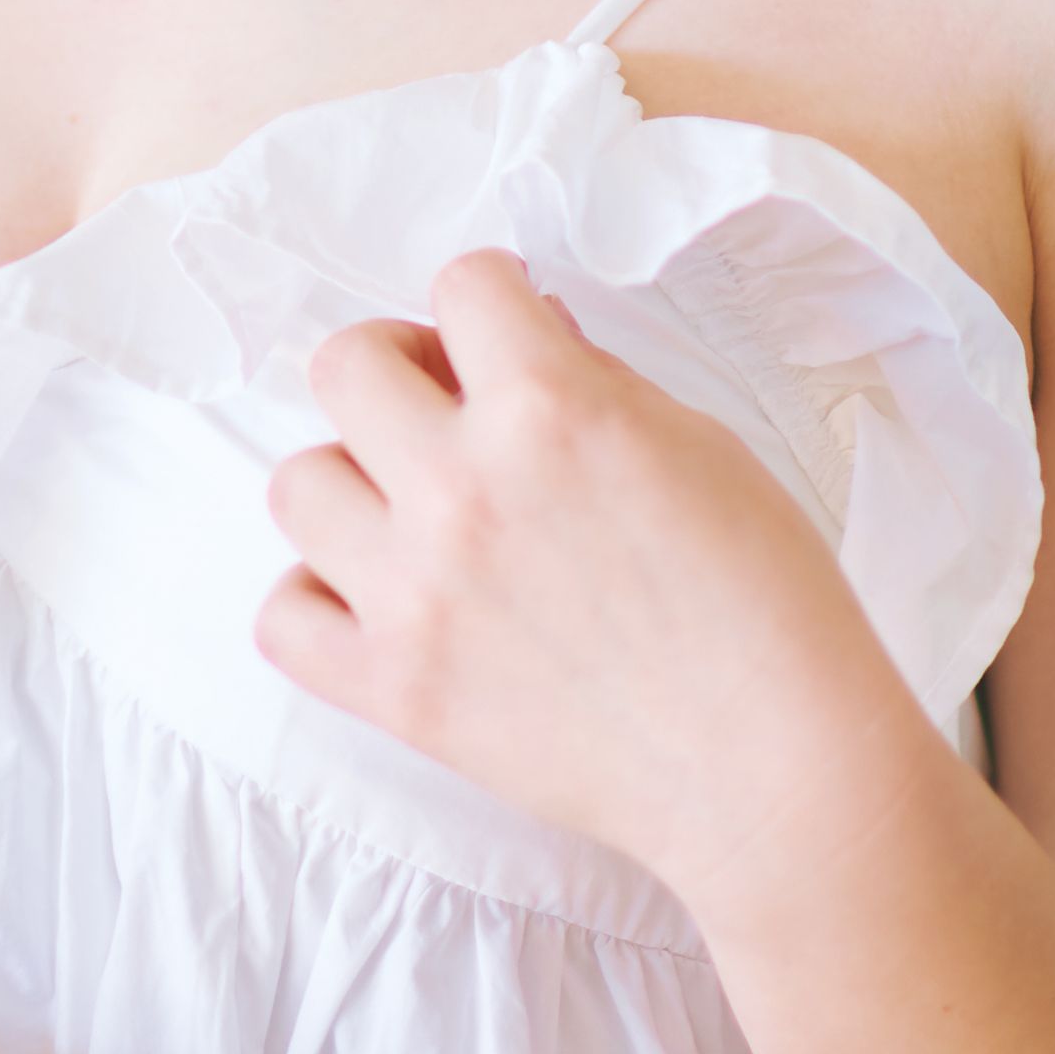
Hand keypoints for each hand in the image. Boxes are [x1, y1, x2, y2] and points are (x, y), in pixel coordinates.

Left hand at [257, 250, 904, 904]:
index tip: (509, 338)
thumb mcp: (699, 445)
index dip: (493, 301)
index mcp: (549, 411)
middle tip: (449, 413)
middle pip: (344, 366)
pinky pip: (281, 617)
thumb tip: (526, 335)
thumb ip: (593, 380)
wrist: (773, 769)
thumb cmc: (764, 601)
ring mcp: (414, 593)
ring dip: (354, 484)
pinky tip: (383, 600)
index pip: (462, 283)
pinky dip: (320, 601)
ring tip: (415, 515)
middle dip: (400, 370)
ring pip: (297, 484)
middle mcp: (462, 489)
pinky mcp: (394, 689)